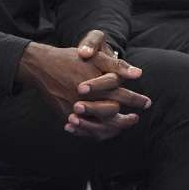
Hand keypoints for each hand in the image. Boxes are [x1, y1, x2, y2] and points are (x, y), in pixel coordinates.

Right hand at [17, 31, 149, 140]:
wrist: (41, 66)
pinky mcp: (66, 114)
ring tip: (120, 126)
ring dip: (112, 128)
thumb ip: (116, 66)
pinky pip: (84, 129)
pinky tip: (101, 130)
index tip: (147, 103)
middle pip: (113, 115)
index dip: (137, 101)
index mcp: (98, 85)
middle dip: (127, 119)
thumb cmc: (70, 59)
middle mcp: (88, 100)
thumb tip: (138, 74)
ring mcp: (76, 109)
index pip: (123, 96)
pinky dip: (93, 132)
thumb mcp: (94, 57)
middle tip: (135, 118)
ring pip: (99, 126)